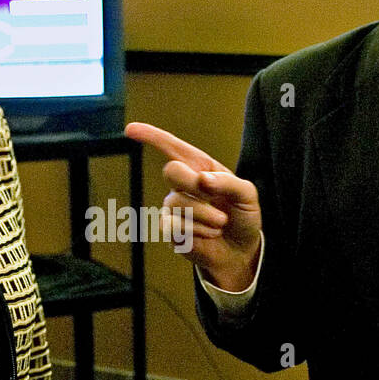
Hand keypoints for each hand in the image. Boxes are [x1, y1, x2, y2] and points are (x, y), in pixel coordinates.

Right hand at [125, 122, 262, 290]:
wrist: (240, 250)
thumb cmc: (242, 217)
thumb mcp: (247, 195)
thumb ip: (228, 182)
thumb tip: (202, 179)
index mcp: (200, 168)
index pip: (172, 147)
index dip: (151, 136)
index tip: (131, 129)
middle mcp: (183, 184)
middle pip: (171, 171)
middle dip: (192, 183)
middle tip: (214, 198)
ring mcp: (174, 207)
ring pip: (177, 202)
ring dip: (206, 215)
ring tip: (220, 223)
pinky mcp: (170, 229)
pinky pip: (175, 225)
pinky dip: (199, 231)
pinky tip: (209, 234)